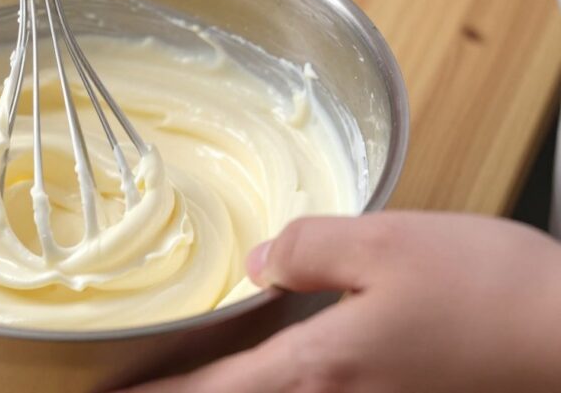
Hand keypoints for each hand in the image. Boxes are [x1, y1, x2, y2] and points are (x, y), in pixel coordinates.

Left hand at [120, 212, 560, 392]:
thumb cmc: (490, 292)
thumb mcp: (387, 243)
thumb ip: (308, 249)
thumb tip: (258, 264)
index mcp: (318, 366)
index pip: (208, 392)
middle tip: (131, 387)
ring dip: (226, 389)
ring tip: (189, 374)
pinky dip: (272, 383)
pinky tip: (270, 365)